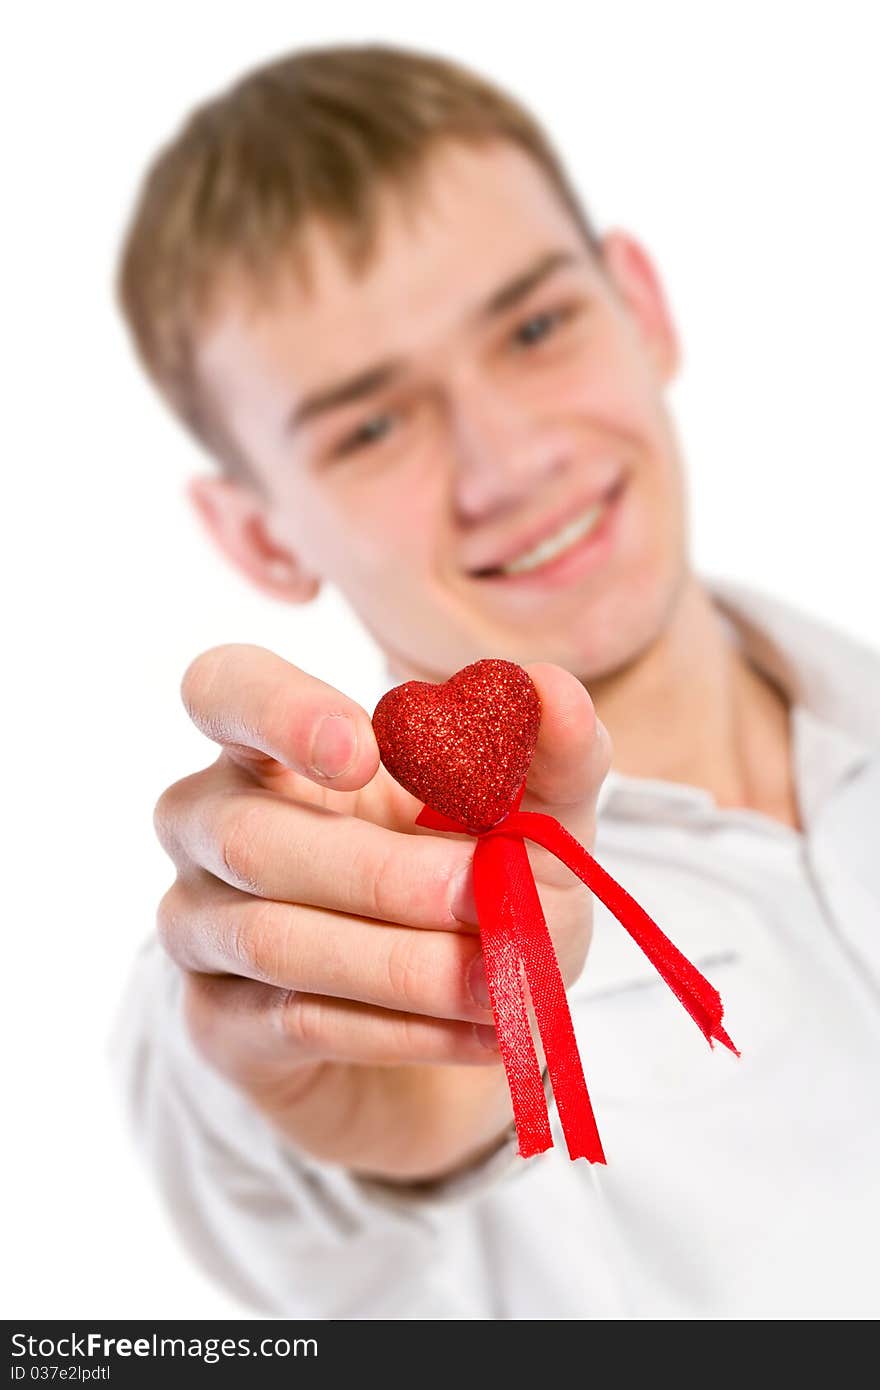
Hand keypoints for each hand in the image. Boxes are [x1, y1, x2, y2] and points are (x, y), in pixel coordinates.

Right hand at [154, 645, 611, 1181]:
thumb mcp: (539, 818)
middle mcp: (211, 823)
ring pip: (269, 937)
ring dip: (397, 962)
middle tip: (478, 894)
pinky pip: (294, 1021)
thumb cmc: (479, 881)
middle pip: (249, 835)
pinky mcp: (219, 1023)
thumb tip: (549, 690)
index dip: (278, 712)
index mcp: (275, 743)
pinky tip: (480, 1031)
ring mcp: (200, 926)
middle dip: (376, 871)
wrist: (453, 1016)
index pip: (225, 689)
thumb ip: (550, 752)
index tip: (366, 751)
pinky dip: (400, 1028)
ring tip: (496, 981)